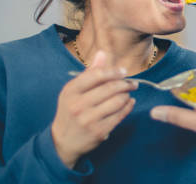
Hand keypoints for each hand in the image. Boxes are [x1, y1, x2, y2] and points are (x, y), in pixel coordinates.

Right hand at [51, 51, 136, 167]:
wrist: (63, 141)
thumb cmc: (71, 110)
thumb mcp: (74, 90)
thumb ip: (90, 72)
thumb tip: (103, 53)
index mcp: (71, 91)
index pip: (97, 75)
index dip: (114, 71)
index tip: (123, 71)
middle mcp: (78, 105)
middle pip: (110, 88)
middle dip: (126, 84)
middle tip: (132, 83)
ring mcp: (88, 119)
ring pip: (118, 101)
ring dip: (127, 95)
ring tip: (128, 94)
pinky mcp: (99, 131)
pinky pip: (120, 115)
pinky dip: (128, 107)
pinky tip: (129, 102)